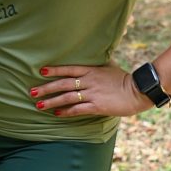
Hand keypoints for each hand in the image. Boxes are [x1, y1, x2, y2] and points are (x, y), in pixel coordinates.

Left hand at [30, 62, 149, 118]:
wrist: (138, 90)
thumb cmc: (124, 79)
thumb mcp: (109, 67)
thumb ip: (97, 64)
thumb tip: (92, 57)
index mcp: (92, 70)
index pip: (69, 69)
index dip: (54, 70)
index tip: (40, 71)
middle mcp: (89, 81)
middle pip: (63, 84)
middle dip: (46, 88)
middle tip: (31, 91)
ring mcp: (93, 94)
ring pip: (67, 97)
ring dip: (52, 101)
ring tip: (38, 105)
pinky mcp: (97, 106)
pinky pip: (78, 109)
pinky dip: (66, 111)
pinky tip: (56, 113)